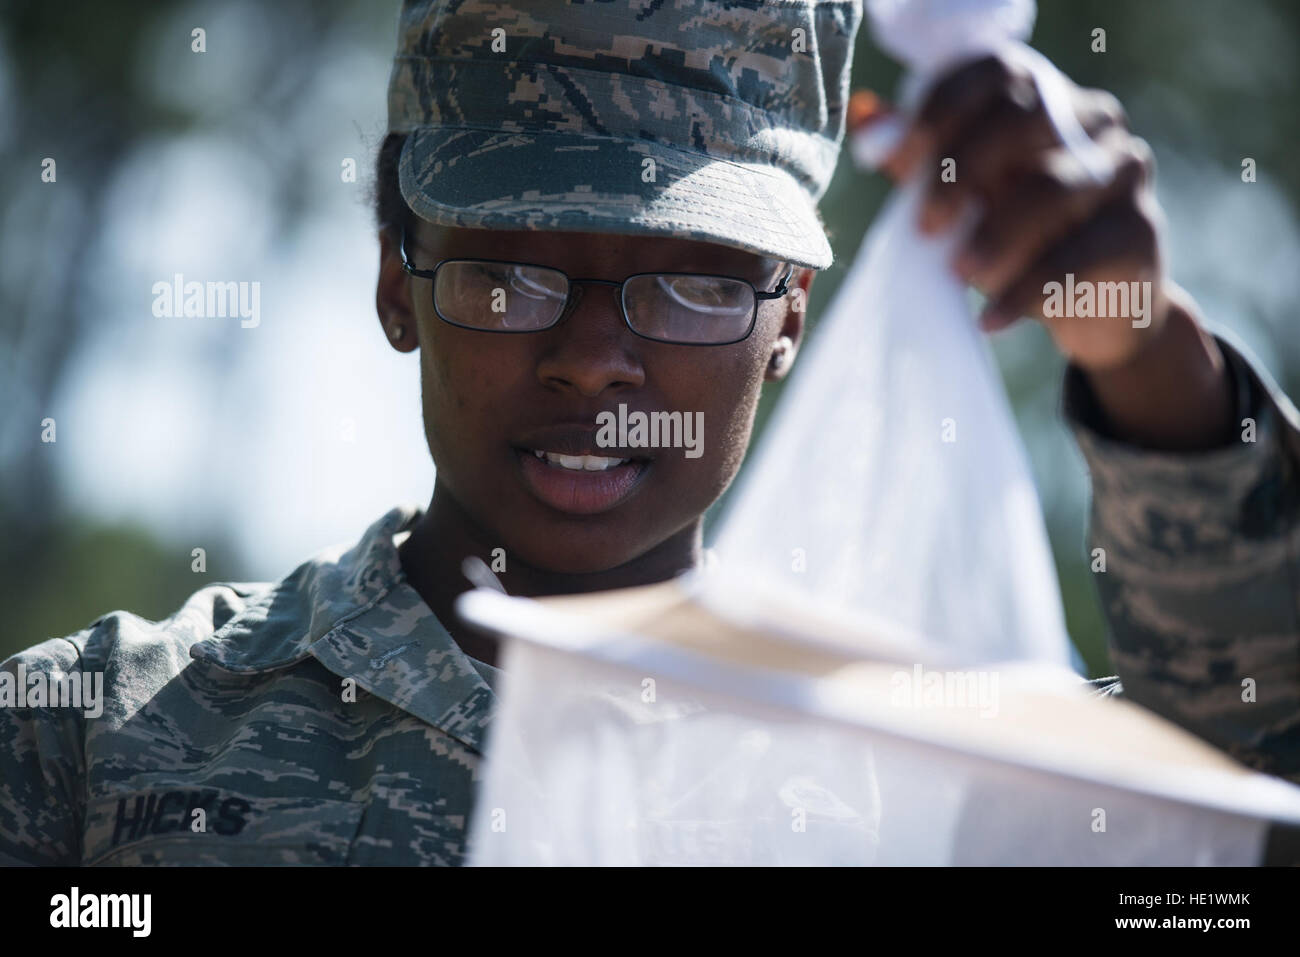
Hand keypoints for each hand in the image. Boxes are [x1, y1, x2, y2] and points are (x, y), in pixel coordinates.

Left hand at [849, 54, 1235, 449]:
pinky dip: (1026, 292)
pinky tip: (992, 318)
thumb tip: (864, 118)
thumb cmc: (1021, 245)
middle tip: (925, 227)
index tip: (896, 156)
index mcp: (1043, 101)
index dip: (942, 106)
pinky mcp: (1140, 232)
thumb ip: (919, 163)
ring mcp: (1123, 173)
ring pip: (1053, 188)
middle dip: (963, 171)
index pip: (997, 70)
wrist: (1098, 313)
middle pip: (1025, 117)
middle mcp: (1092, 123)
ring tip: (960, 274)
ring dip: (996, 236)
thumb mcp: (965, 204)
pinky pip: (1078, 256)